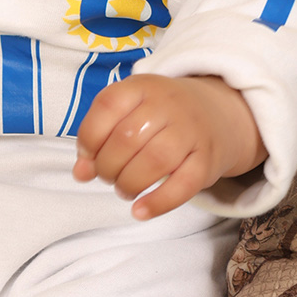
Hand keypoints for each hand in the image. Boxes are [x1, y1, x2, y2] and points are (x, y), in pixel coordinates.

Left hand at [73, 73, 265, 220]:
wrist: (215, 113)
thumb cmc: (160, 114)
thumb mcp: (129, 111)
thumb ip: (100, 136)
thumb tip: (80, 172)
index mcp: (142, 86)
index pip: (107, 106)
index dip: (89, 137)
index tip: (88, 156)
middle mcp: (168, 104)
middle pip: (127, 138)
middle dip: (107, 166)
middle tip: (107, 176)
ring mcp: (190, 131)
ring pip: (155, 160)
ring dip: (129, 183)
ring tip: (124, 189)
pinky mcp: (207, 161)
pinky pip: (183, 185)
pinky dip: (158, 203)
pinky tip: (140, 210)